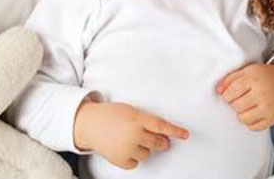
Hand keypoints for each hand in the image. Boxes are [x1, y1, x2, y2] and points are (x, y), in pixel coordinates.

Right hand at [73, 100, 187, 169]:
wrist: (88, 124)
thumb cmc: (109, 115)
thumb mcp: (130, 111)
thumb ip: (146, 121)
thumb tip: (163, 135)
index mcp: (137, 118)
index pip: (162, 126)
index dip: (175, 131)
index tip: (185, 135)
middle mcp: (134, 133)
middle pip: (158, 143)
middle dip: (159, 141)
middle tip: (154, 139)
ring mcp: (127, 148)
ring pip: (147, 154)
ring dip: (142, 148)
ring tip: (128, 140)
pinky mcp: (121, 159)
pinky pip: (136, 163)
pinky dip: (132, 157)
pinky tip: (123, 148)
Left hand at [216, 62, 273, 130]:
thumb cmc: (263, 77)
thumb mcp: (247, 71)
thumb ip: (230, 79)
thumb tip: (218, 91)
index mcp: (254, 79)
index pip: (231, 92)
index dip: (226, 96)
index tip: (229, 95)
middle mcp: (262, 93)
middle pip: (236, 106)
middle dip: (233, 104)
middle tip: (239, 100)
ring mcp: (269, 107)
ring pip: (243, 118)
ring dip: (240, 114)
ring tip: (244, 107)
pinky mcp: (273, 119)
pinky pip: (254, 127)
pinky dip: (250, 122)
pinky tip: (252, 113)